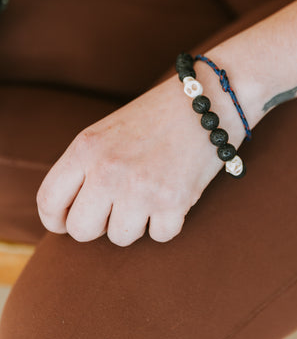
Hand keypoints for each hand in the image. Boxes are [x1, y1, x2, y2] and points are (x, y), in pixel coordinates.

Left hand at [36, 73, 240, 245]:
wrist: (206, 101)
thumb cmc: (156, 117)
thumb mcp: (107, 131)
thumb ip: (84, 168)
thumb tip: (69, 215)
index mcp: (85, 148)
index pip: (48, 201)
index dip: (55, 220)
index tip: (66, 222)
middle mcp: (108, 170)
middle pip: (81, 230)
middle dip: (98, 225)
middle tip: (115, 208)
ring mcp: (140, 188)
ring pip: (120, 238)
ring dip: (135, 222)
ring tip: (149, 194)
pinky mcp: (173, 202)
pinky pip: (158, 236)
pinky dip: (166, 222)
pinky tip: (173, 196)